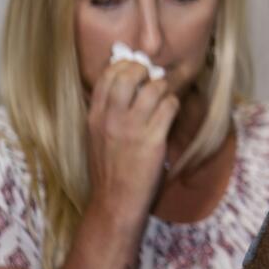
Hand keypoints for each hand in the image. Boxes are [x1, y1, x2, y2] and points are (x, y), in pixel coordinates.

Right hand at [86, 60, 179, 218]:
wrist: (114, 202)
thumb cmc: (110, 170)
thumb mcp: (97, 137)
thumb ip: (107, 112)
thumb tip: (126, 85)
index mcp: (94, 117)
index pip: (107, 76)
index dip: (124, 65)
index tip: (136, 70)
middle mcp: (110, 119)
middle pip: (128, 75)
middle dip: (144, 70)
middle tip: (152, 78)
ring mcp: (131, 129)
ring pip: (153, 88)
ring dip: (163, 88)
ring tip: (164, 98)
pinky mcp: (152, 140)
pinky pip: (169, 107)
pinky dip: (173, 105)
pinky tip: (170, 113)